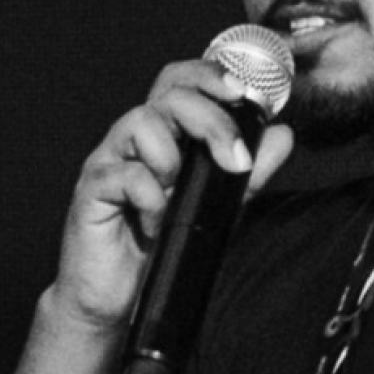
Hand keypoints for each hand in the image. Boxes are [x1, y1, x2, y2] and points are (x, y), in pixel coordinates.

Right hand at [49, 57, 293, 327]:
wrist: (117, 298)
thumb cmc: (163, 244)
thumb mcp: (218, 204)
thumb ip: (249, 171)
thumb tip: (282, 135)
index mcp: (165, 132)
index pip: (183, 81)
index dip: (211, 74)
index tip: (246, 92)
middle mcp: (135, 138)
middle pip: (170, 94)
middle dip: (213, 120)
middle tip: (235, 159)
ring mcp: (110, 161)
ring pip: (142, 123)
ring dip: (173, 160)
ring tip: (176, 196)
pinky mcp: (91, 191)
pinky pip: (123, 175)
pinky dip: (150, 200)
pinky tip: (155, 224)